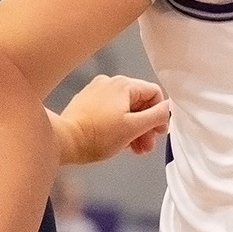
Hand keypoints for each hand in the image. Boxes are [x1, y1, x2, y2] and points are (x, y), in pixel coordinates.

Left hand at [58, 74, 172, 162]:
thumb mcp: (133, 127)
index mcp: (123, 84)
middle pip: (139, 102)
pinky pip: (110, 112)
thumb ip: (156, 116)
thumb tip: (169, 109)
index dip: (160, 114)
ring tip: (135, 149)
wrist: (64, 140)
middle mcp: (109, 83)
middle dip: (146, 126)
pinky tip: (120, 143)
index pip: (154, 93)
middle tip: (147, 147)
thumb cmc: (98, 135)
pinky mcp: (86, 103)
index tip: (158, 134)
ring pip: (125, 109)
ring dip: (134, 129)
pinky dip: (119, 125)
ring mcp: (96, 92)